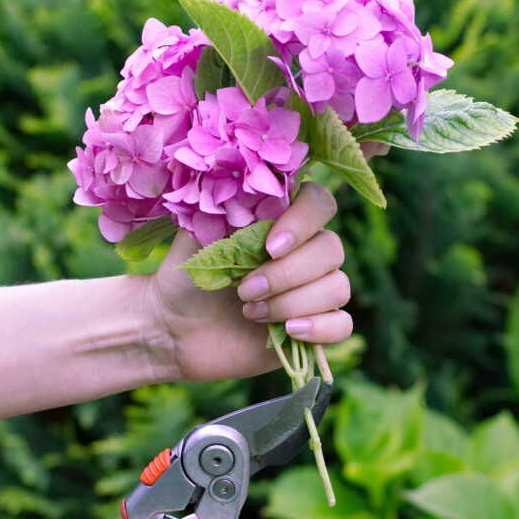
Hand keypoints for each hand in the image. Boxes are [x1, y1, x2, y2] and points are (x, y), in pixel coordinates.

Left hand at [146, 182, 351, 381]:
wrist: (176, 332)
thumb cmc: (187, 280)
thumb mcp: (197, 238)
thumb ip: (226, 208)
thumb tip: (249, 186)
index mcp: (282, 222)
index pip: (319, 203)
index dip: (303, 221)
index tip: (269, 246)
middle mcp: (306, 253)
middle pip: (332, 249)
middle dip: (287, 273)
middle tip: (244, 290)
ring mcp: (314, 291)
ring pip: (338, 287)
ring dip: (294, 302)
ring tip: (250, 312)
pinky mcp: (316, 328)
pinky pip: (343, 324)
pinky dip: (319, 327)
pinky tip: (288, 330)